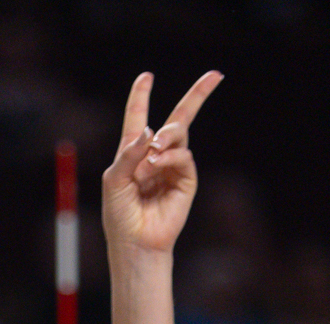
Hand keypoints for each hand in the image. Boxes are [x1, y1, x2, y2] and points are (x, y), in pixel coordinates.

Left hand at [102, 71, 221, 255]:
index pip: (139, 117)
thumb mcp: (114, 178)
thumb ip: (128, 152)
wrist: (135, 241)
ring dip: (167, 136)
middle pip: (179, 119)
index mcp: (134, 152)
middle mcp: (156, 156)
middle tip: (215, 76)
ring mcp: (173, 167)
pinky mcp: (186, 180)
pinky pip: (183, 156)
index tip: (146, 76)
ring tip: (155, 149)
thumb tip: (151, 131)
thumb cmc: (120, 214)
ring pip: (180, 134)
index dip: (142, 96)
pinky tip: (156, 164)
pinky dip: (170, 156)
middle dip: (197, 95)